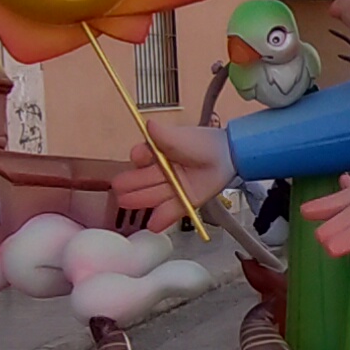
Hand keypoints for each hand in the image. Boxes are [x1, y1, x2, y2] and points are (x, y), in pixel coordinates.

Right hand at [113, 119, 233, 231]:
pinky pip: (171, 211)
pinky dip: (161, 218)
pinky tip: (152, 225)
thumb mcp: (181, 137)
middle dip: (130, 185)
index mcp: (159, 154)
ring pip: (154, 195)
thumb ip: (164, 135)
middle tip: (119, 190)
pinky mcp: (185, 201)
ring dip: (140, 200)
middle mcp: (163, 172)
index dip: (139, 158)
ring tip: (125, 203)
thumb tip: (149, 124)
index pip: (142, 156)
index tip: (139, 158)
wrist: (230, 155)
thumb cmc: (204, 143)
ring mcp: (173, 188)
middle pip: (143, 179)